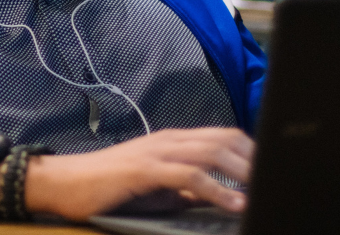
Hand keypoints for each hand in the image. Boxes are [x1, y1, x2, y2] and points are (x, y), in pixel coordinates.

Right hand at [24, 128, 253, 221]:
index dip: (250, 150)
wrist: (64, 182)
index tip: (270, 170)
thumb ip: (185, 189)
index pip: (221, 135)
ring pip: (211, 153)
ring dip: (243, 173)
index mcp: (171, 141)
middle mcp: (167, 140)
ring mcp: (156, 152)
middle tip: (275, 180)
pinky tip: (233, 203)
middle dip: (254, 159)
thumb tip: (216, 198)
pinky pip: (189, 176)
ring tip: (263, 189)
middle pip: (224, 139)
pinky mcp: (144, 169)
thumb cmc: (106, 186)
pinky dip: (216, 189)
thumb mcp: (154, 187)